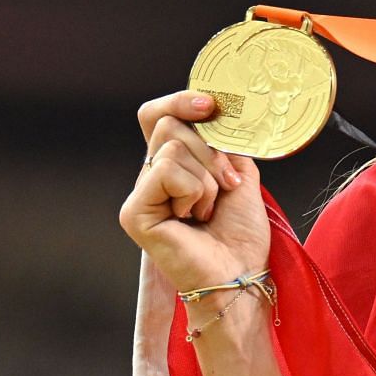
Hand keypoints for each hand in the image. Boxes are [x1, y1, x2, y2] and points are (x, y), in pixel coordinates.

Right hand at [119, 91, 271, 293]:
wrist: (241, 273)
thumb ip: (223, 144)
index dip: (180, 102)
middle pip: (169, 124)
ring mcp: (140, 194)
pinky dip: (194, 191)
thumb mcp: (240, 174)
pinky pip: (166, 171)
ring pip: (173, 147)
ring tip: (209, 210)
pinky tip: (194, 218)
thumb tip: (217, 112)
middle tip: (228, 185)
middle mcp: (151, 176)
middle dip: (211, 151)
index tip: (211, 104)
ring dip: (207, 179)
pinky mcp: (135, 212)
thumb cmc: (241, 234)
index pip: (159, 115)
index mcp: (173, 164)